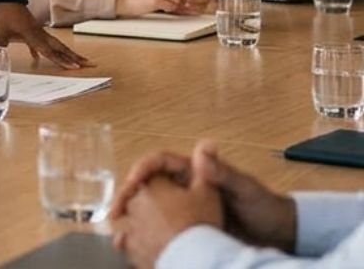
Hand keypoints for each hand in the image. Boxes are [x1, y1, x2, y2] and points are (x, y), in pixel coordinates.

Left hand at [0, 2, 91, 68]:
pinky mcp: (31, 28)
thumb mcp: (0, 32)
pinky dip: (42, 50)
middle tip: (89, 63)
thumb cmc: (4, 12)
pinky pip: (42, 41)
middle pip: (60, 48)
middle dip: (74, 57)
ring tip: (76, 61)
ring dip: (66, 53)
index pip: (50, 51)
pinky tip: (37, 58)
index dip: (62, 61)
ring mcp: (37, 30)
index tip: (76, 67)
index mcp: (33, 35)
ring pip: (55, 44)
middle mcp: (39, 33)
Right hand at [111, 140, 296, 252]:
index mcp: (194, 172)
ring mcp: (185, 210)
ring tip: (118, 232)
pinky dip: (145, 236)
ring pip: (150, 208)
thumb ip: (223, 172)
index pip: (158, 163)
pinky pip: (162, 229)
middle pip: (148, 185)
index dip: (140, 171)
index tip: (130, 186)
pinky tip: (134, 247)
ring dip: (132, 218)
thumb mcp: (244, 189)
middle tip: (116, 213)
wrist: (280, 237)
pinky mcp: (189, 231)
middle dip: (129, 196)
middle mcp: (185, 187)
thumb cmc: (264, 207)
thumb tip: (203, 147)